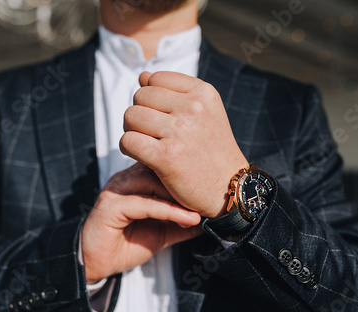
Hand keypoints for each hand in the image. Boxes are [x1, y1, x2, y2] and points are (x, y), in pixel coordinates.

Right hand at [81, 163, 201, 284]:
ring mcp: (116, 191)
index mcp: (134, 179)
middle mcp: (124, 180)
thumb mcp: (163, 231)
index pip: (163, 164)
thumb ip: (182, 223)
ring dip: (179, 195)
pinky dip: (168, 210)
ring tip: (199, 209)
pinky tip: (187, 218)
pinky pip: (145, 204)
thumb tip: (210, 219)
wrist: (97, 264)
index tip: (211, 189)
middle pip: (158, 167)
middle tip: (208, 197)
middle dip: (185, 181)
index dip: (187, 174)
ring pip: (152, 182)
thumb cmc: (127, 244)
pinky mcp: (111, 207)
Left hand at [120, 71, 248, 217]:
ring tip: (147, 144)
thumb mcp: (204, 114)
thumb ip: (174, 93)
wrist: (230, 189)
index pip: (154, 78)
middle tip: (151, 134)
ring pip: (130, 116)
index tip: (160, 117)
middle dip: (139, 115)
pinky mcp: (166, 157)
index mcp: (203, 93)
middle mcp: (193, 108)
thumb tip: (142, 75)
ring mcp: (180, 132)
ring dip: (132, 131)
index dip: (150, 97)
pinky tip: (142, 156)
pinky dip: (128, 149)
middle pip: (140, 96)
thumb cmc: (211, 151)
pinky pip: (127, 140)